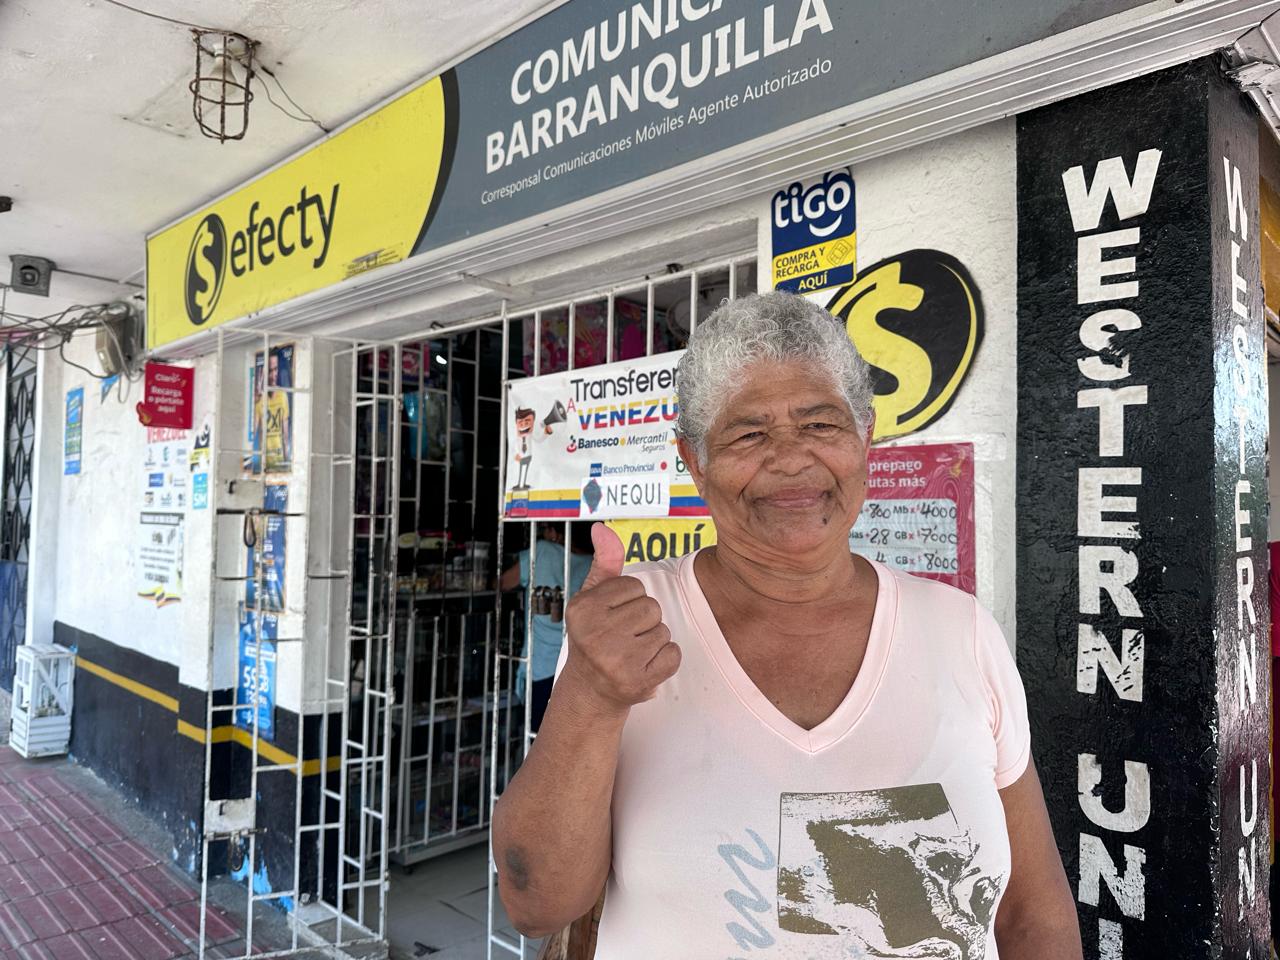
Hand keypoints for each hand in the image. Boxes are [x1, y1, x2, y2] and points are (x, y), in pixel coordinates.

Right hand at [562, 523, 680, 713]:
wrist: (590, 689)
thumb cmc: (595, 635)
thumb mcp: (593, 598)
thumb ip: (604, 562)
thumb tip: (600, 527)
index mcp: (582, 609)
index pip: (634, 586)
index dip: (630, 600)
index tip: (614, 617)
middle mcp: (595, 634)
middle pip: (651, 607)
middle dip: (644, 620)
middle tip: (624, 637)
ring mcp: (615, 660)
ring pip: (663, 630)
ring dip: (654, 641)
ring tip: (632, 652)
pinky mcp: (636, 681)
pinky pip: (673, 655)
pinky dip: (665, 660)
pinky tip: (643, 667)